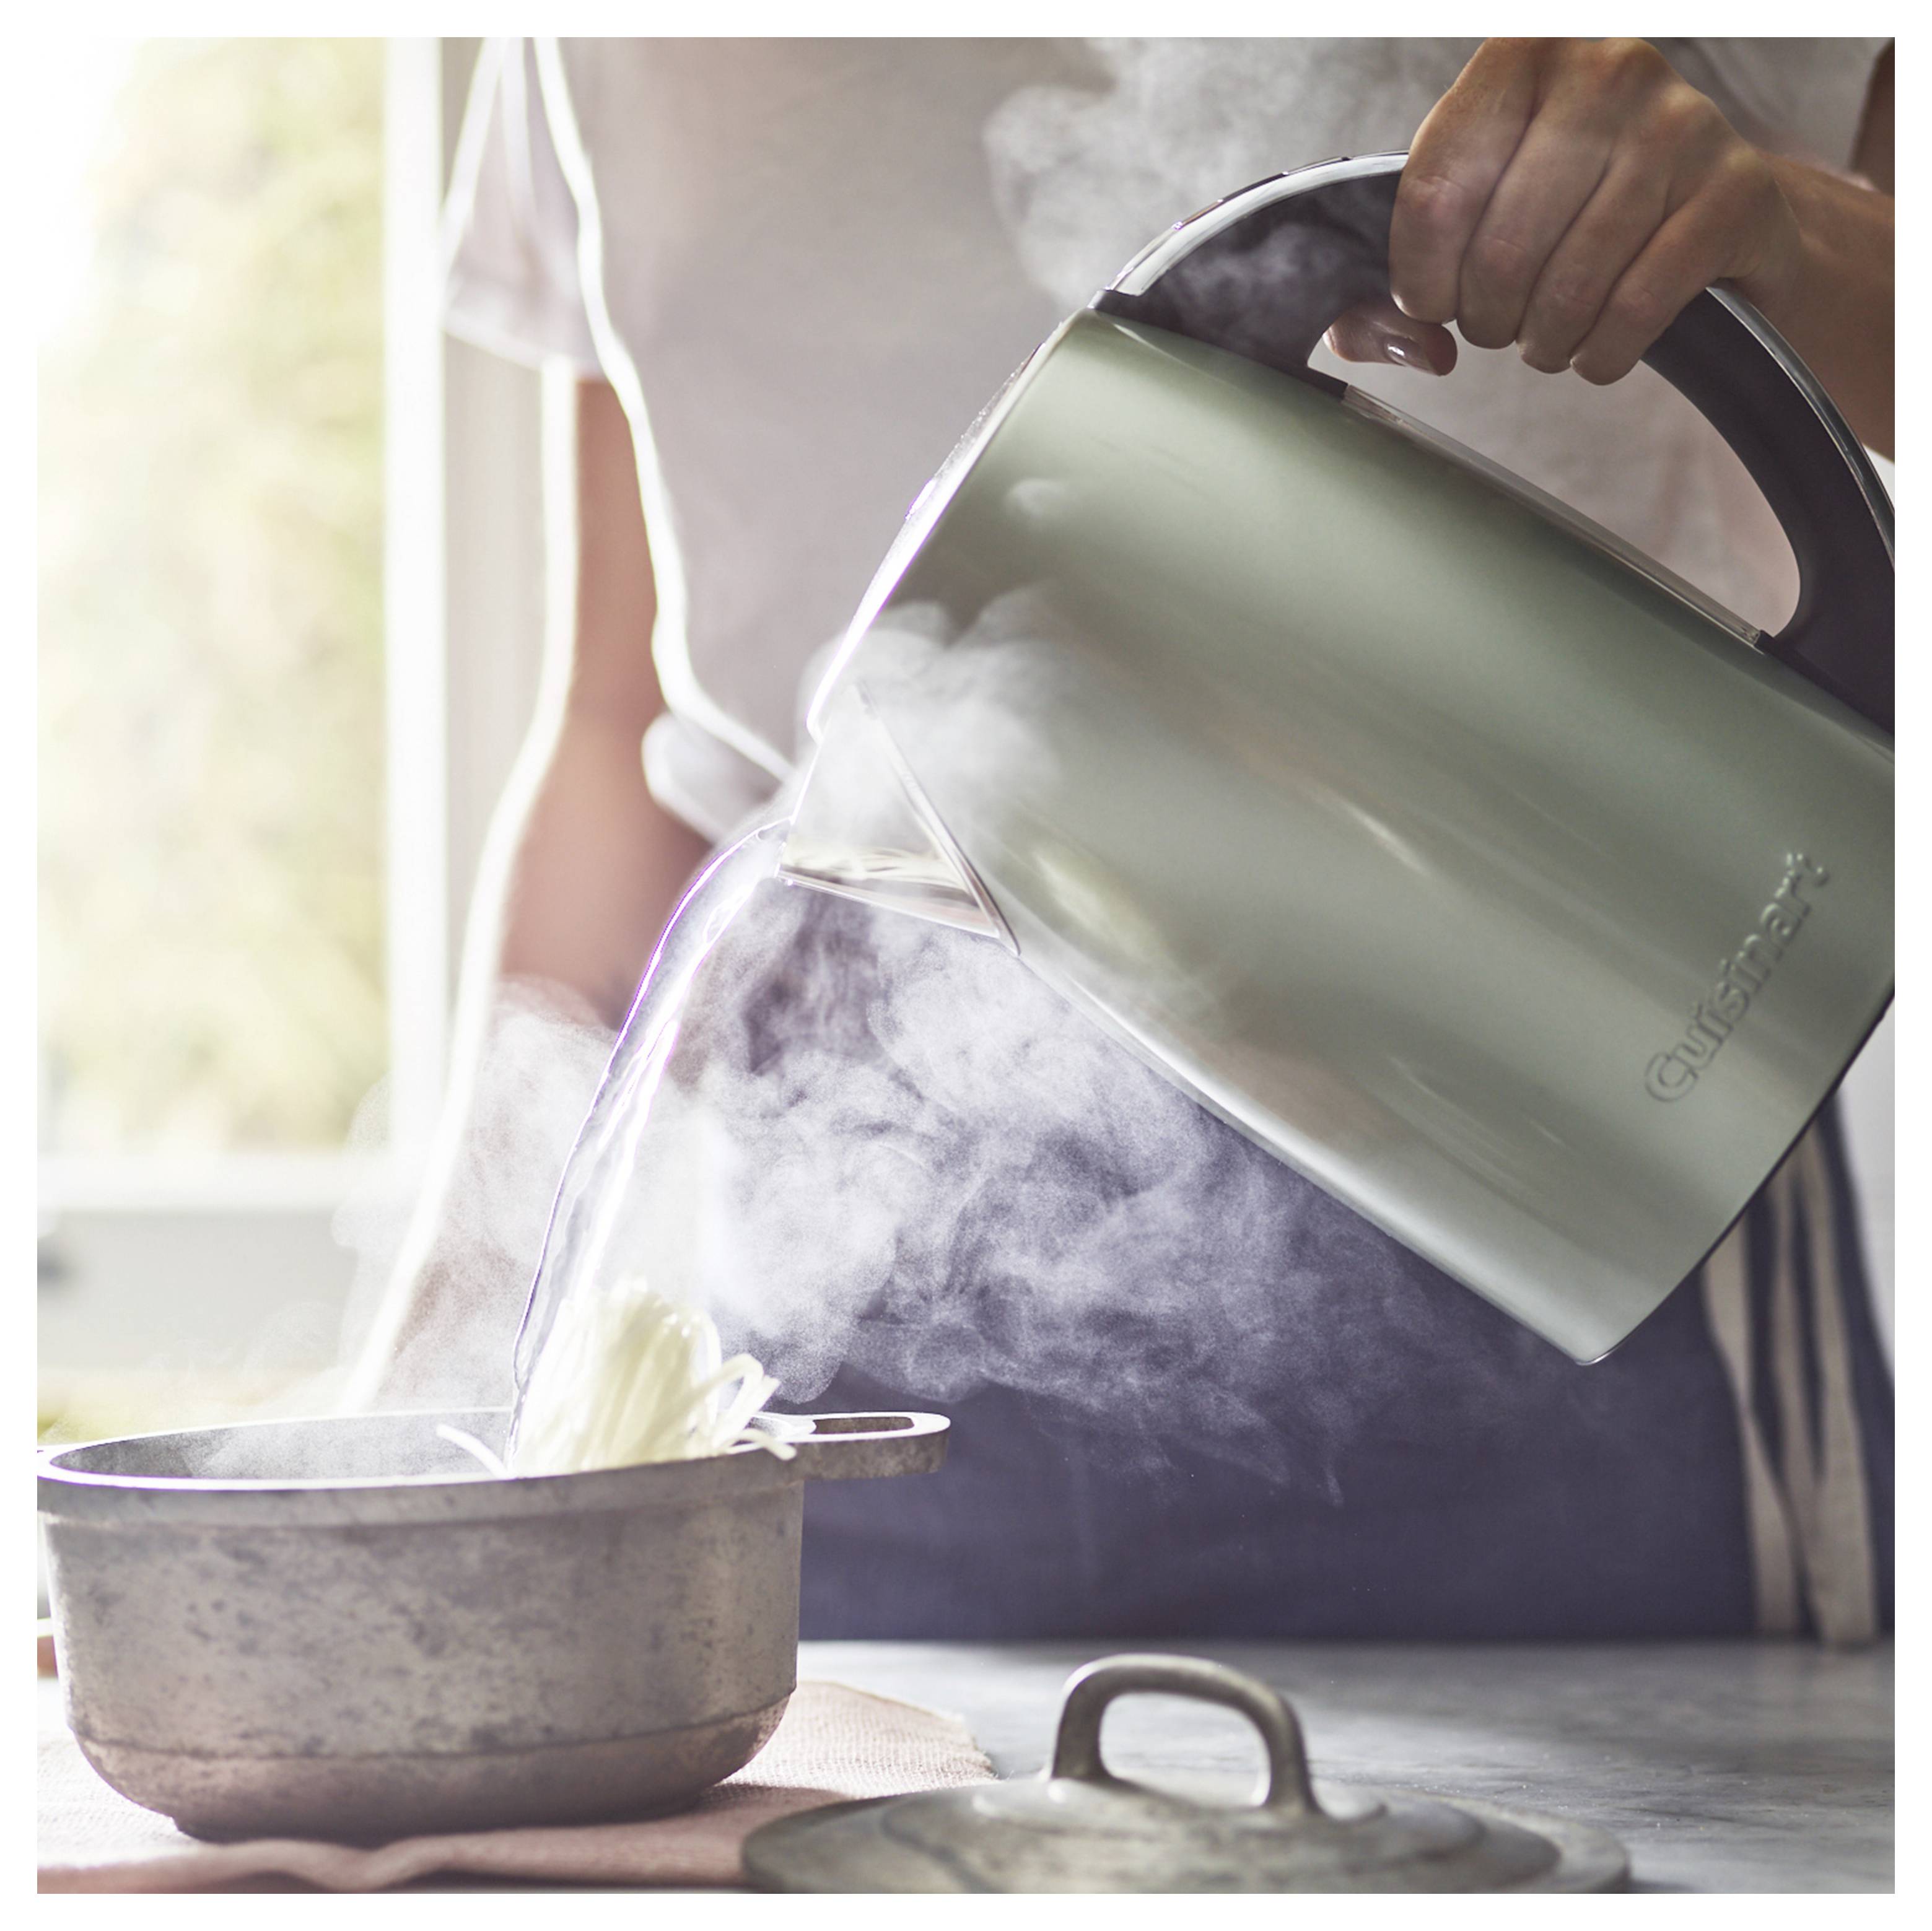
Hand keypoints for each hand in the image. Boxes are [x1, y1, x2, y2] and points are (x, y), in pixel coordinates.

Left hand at [1326, 39, 1801, 385]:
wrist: (1713, 209)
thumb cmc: (1574, 209)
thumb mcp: (1479, 212)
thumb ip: (1391, 279)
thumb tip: (1382, 335)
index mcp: (1525, 55)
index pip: (1436, 191)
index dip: (1421, 278)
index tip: (1433, 303)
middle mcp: (1607, 71)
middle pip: (1500, 247)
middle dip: (1486, 318)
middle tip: (1498, 324)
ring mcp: (1681, 125)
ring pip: (1568, 284)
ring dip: (1543, 342)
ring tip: (1545, 338)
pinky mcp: (1735, 192)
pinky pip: (1636, 308)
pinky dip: (1602, 354)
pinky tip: (1595, 349)